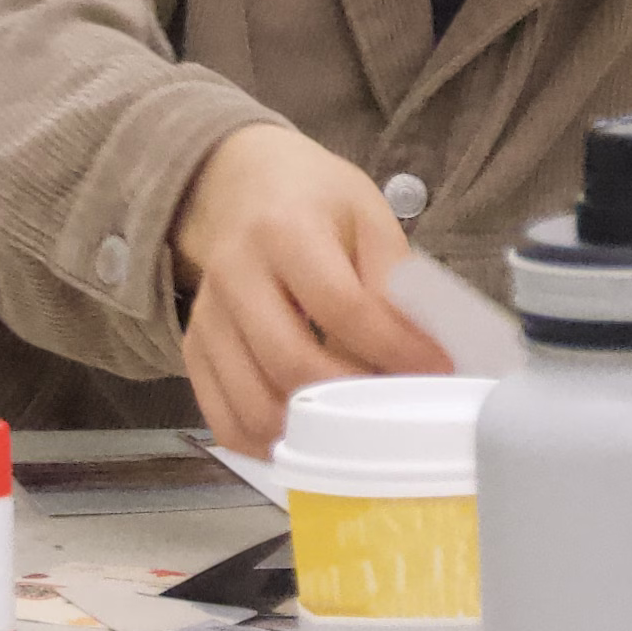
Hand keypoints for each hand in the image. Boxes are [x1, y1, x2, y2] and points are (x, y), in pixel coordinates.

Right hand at [169, 121, 448, 455]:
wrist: (239, 186)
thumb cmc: (314, 201)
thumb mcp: (367, 214)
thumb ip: (394, 277)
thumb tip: (427, 349)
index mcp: (284, 230)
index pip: (342, 306)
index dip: (395, 347)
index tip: (437, 368)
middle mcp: (235, 275)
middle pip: (293, 363)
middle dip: (355, 399)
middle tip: (397, 407)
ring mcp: (207, 318)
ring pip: (255, 404)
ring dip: (313, 433)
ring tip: (359, 428)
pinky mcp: (194, 350)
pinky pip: (224, 419)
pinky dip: (269, 445)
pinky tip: (308, 441)